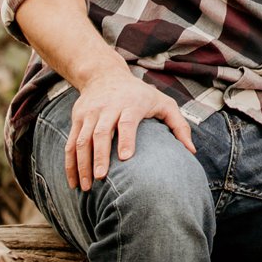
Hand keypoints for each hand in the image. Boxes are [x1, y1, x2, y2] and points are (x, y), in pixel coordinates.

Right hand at [65, 65, 194, 191]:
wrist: (105, 75)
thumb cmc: (140, 95)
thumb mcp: (163, 103)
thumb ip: (179, 126)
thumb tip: (191, 151)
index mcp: (131, 104)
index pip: (127, 121)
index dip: (126, 138)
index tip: (126, 158)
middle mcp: (108, 107)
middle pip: (101, 132)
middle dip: (100, 156)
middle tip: (101, 178)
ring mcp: (90, 113)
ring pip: (82, 139)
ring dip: (82, 164)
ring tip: (86, 187)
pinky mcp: (78, 119)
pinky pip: (70, 142)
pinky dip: (70, 164)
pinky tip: (73, 182)